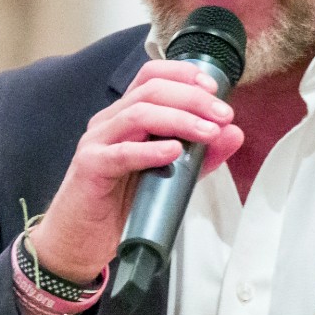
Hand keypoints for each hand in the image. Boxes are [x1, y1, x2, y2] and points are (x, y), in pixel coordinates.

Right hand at [30, 60, 243, 280]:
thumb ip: (200, 156)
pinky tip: (173, 152)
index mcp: (126, 117)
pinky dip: (150, 150)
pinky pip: (121, 153)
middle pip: (150, 90)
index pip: (151, 76)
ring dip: (179, 120)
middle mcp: (109, 122)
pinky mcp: (91, 167)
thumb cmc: (118, 205)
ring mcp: (97, 142)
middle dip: (192, 98)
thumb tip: (234, 134)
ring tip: (207, 134)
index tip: (214, 87)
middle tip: (222, 115)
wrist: (80, 240)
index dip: (183, 74)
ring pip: (138, 114)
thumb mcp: (169, 177)